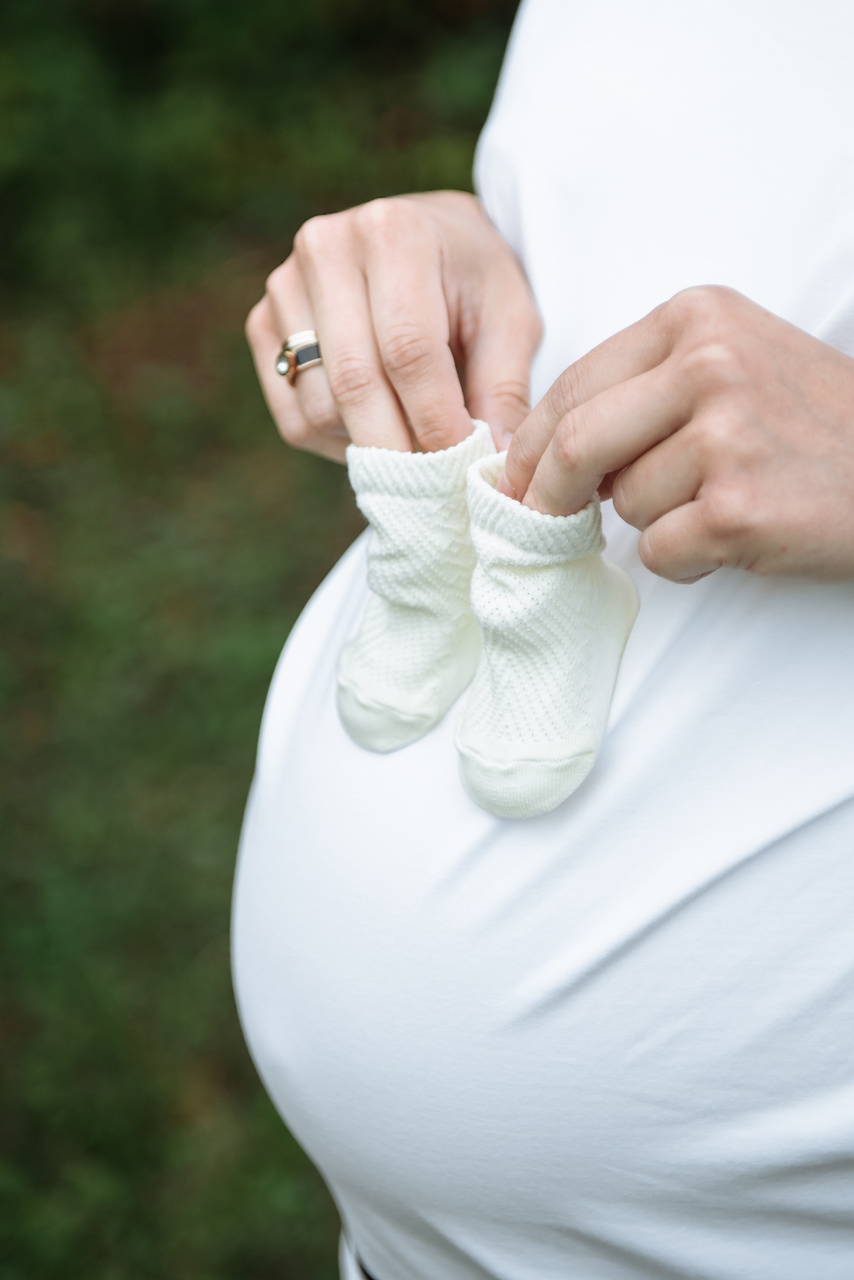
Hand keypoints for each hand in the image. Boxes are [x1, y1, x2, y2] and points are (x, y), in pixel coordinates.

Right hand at [245, 191, 541, 460]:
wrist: (426, 237)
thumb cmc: (473, 281)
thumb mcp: (510, 320)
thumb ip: (503, 390)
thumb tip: (492, 467)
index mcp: (393, 233)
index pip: (407, 350)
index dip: (436, 420)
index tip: (464, 466)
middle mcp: (325, 248)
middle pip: (355, 382)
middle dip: (400, 449)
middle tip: (438, 485)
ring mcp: (284, 287)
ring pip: (320, 408)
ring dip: (371, 446)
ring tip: (414, 441)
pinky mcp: (263, 325)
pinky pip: (294, 418)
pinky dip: (337, 443)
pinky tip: (376, 426)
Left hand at [500, 286, 853, 581]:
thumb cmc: (812, 425)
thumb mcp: (736, 361)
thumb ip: (648, 384)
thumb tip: (544, 447)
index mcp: (698, 317)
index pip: (574, 383)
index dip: (532, 443)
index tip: (514, 479)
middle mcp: (710, 363)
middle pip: (577, 441)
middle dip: (544, 492)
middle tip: (538, 519)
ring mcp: (726, 435)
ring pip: (624, 503)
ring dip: (653, 522)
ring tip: (717, 504)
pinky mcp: (738, 507)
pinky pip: (658, 550)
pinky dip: (682, 559)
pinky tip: (732, 537)